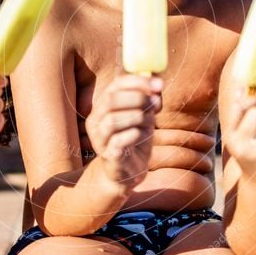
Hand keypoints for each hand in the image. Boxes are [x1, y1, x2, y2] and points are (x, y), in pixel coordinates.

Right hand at [85, 74, 162, 192]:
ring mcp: (99, 138)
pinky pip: (119, 140)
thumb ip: (150, 99)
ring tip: (151, 124)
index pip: (116, 84)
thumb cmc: (135, 140)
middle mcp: (96, 120)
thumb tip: (158, 82)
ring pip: (113, 120)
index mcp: (103, 106)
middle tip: (155, 105)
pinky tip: (142, 136)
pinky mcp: (107, 155)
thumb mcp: (145, 116)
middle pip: (111, 100)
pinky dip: (136, 135)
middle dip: (138, 99)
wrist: (128, 172)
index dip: (138, 81)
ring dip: (139, 118)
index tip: (159, 85)